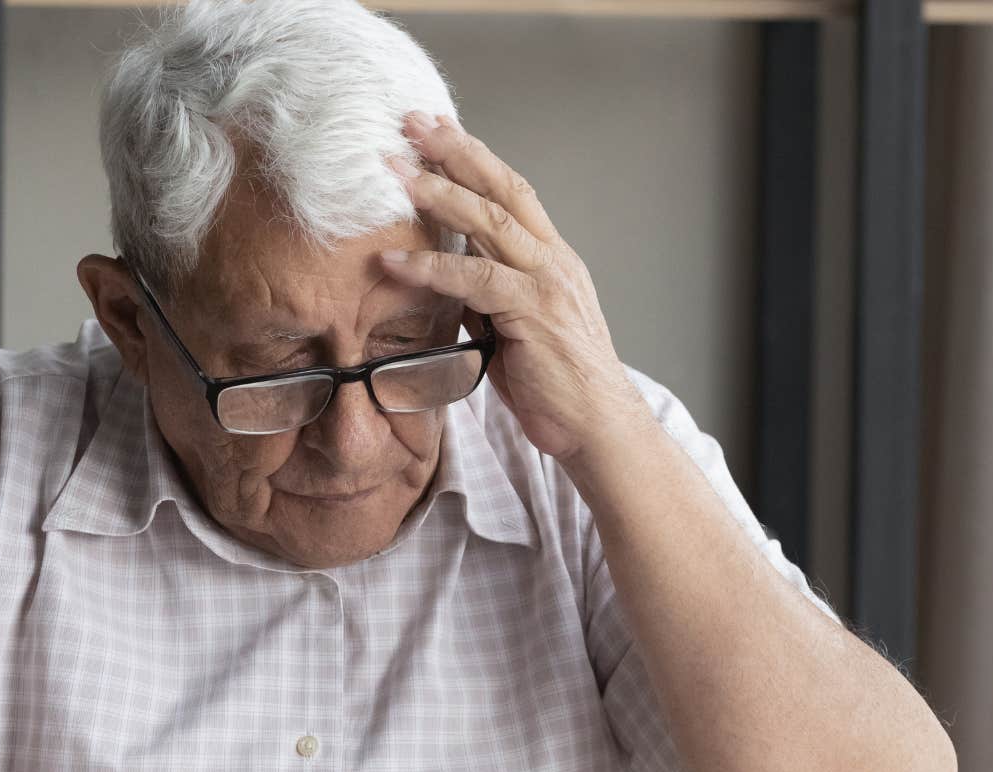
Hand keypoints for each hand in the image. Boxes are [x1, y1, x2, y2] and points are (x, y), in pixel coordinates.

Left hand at [379, 112, 649, 462]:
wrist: (599, 427)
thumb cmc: (556, 384)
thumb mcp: (516, 327)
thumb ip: (486, 297)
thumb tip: (444, 282)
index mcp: (553, 258)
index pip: (511, 191)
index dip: (473, 157)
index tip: (435, 129)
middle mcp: (554, 260)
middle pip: (502, 187)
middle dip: (455, 151)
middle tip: (412, 122)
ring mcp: (547, 284)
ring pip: (490, 222)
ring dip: (438, 193)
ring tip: (394, 173)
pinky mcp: (534, 314)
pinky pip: (474, 280)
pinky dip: (430, 267)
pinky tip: (393, 260)